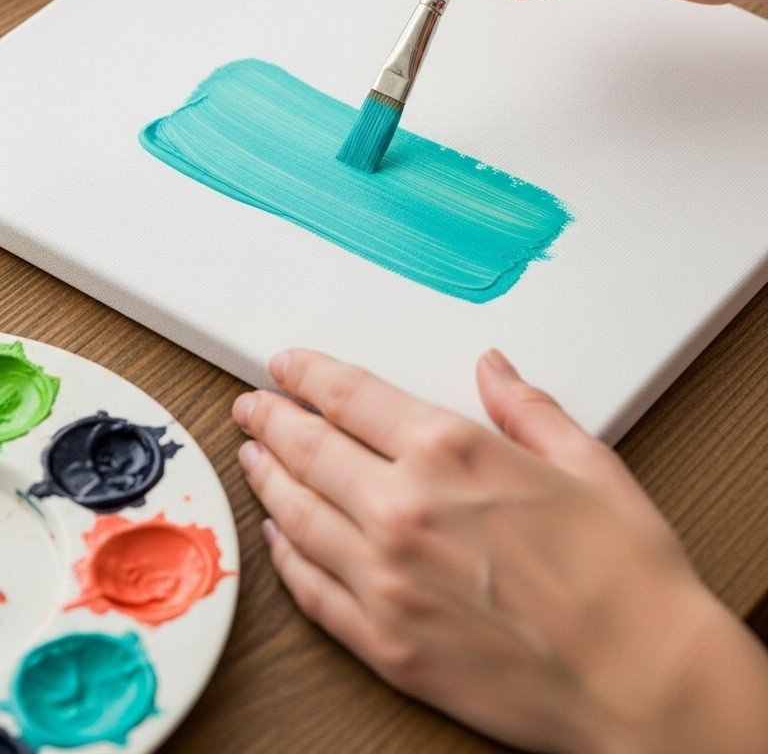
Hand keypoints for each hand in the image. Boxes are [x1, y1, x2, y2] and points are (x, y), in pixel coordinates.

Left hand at [233, 349, 767, 753]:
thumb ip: (527, 408)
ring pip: (296, 515)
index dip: (309, 375)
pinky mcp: (385, 645)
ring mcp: (385, 581)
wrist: (645, 685)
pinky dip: (286, 558)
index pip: (351, 396)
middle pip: (308, 450)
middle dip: (271, 421)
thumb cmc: (627, 579)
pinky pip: (312, 591)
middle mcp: (404, 509)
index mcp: (451, 451)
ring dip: (267, 482)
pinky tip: (280, 539)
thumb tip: (494, 369)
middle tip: (251, 408)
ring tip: (253, 461)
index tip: (288, 366)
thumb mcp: (587, 463)